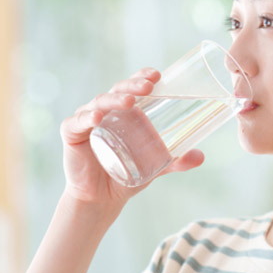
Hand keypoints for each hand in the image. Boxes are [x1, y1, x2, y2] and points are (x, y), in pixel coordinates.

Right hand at [59, 67, 204, 205]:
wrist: (101, 198)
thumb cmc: (127, 172)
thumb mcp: (155, 165)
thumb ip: (176, 160)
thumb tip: (200, 156)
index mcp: (124, 111)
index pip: (133, 87)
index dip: (142, 77)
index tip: (157, 74)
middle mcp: (105, 110)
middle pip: (118, 90)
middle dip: (133, 85)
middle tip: (148, 87)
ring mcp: (87, 120)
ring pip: (100, 102)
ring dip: (114, 99)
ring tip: (129, 102)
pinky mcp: (72, 134)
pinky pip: (78, 122)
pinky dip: (87, 117)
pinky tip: (97, 118)